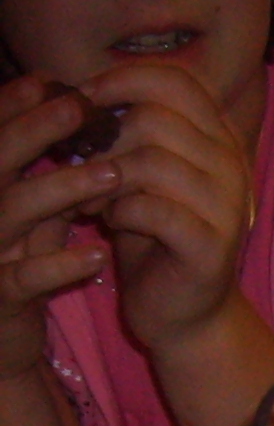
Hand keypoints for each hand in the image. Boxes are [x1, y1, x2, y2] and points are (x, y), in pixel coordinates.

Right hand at [0, 77, 119, 381]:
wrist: (1, 344)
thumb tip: (75, 126)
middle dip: (33, 130)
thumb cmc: (19, 269)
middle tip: (79, 105)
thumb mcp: (32, 220)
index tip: (51, 81)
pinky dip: (60, 266)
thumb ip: (47, 181)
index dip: (13, 108)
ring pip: (10, 212)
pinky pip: (25, 279)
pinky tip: (98, 256)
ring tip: (111, 174)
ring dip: (59, 189)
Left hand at [79, 59, 256, 353]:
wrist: (185, 310)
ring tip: (93, 199)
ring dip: (105, 179)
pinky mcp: (212, 246)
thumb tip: (76, 95)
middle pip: (154, 117)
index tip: (85, 104)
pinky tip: (113, 222)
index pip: (176, 81)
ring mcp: (229, 207)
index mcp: (219, 139)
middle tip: (82, 166)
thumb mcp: (141, 171)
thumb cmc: (155, 235)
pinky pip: (152, 208)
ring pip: (151, 161)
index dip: (121, 82)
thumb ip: (127, 130)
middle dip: (103, 139)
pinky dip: (120, 212)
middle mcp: (232, 166)